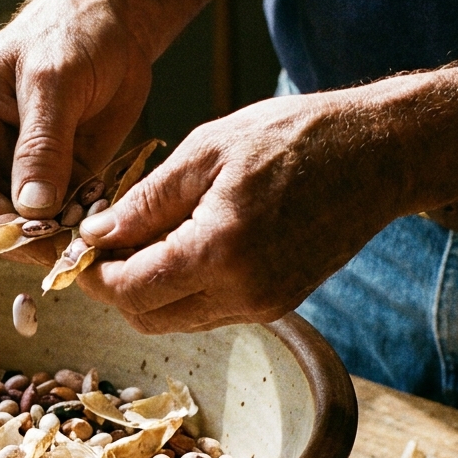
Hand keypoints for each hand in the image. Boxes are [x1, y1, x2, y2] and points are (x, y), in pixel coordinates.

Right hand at [0, 0, 182, 264]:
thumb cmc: (74, 32)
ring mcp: (22, 166)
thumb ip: (42, 145)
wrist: (118, 21)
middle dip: (27, 239)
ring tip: (87, 242)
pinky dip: (79, 225)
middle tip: (66, 252)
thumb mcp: (55, 82)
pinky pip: (62, 214)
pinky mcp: (58, 175)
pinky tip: (100, 228)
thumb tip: (30, 208)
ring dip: (56, 238)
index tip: (33, 242)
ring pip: (27, 223)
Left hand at [75, 93, 410, 331]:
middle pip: (147, 318)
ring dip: (147, 291)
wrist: (381, 153)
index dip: (93, 275)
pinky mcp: (279, 303)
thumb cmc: (296, 137)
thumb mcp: (207, 151)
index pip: (130, 290)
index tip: (76, 250)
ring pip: (177, 320)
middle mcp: (243, 293)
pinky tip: (178, 248)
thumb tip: (96, 234)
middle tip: (100, 248)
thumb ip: (146, 201)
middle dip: (114, 289)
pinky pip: (210, 311)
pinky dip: (182, 289)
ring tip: (138, 242)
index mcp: (219, 252)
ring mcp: (265, 304)